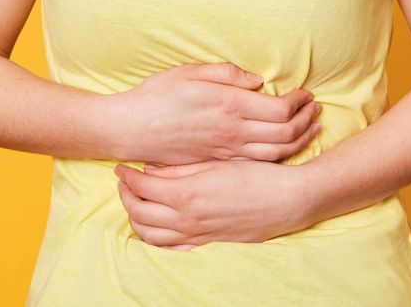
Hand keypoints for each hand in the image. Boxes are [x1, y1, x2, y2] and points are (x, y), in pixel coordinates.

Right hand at [108, 62, 321, 164]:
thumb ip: (227, 74)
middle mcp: (231, 131)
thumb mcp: (190, 72)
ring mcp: (226, 151)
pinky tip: (284, 147)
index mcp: (228, 105)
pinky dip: (278, 155)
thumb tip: (257, 82)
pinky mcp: (218, 162)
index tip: (306, 94)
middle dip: (307, 121)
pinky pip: (257, 163)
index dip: (300, 102)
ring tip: (310, 129)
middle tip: (315, 109)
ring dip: (299, 140)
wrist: (130, 129)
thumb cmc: (157, 95)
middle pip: (285, 133)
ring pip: (275, 152)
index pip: (280, 109)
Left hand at [113, 159, 315, 249]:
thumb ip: (181, 168)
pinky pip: (170, 248)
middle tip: (125, 182)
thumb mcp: (216, 163)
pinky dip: (156, 237)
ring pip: (150, 235)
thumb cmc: (256, 175)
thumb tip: (150, 169)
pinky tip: (156, 223)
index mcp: (187, 194)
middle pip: (139, 213)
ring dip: (136, 218)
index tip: (122, 166)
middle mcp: (187, 219)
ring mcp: (196, 235)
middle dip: (126, 197)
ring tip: (136, 201)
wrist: (287, 200)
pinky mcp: (207, 244)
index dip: (127, 177)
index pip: (142, 188)